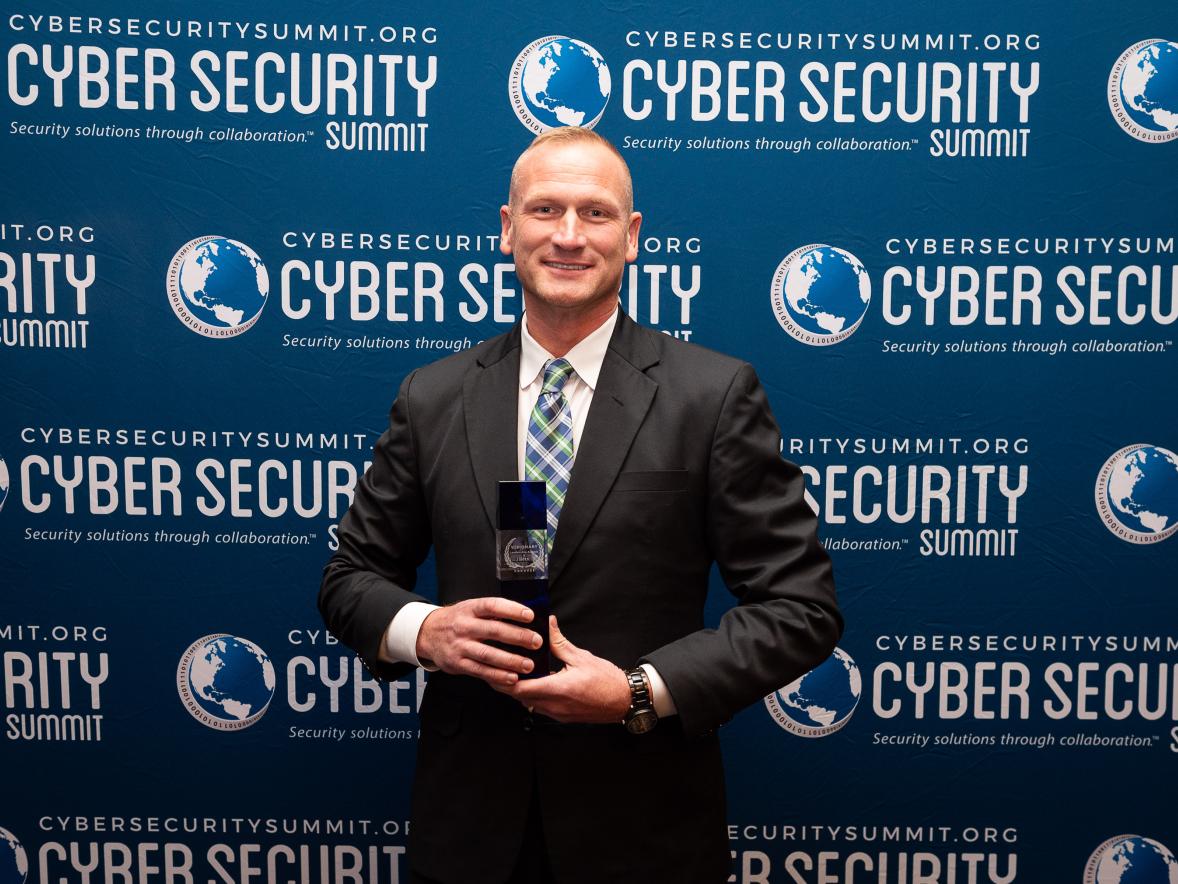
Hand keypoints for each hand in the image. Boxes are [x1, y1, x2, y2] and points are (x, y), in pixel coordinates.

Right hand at [416, 598, 541, 687]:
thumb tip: (525, 616)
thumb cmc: (458, 620)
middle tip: (536, 642)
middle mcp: (464, 626)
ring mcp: (460, 646)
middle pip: (494, 630)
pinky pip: (480, 671)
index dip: (512, 610)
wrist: (428, 633)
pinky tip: (512, 678)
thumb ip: (493, 613)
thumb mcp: (471, 609)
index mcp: (470, 609)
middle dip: (518, 637)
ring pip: (488, 654)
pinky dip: (497, 676)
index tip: (530, 615)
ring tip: (528, 665)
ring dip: (510, 660)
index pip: (492, 606)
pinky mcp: (457, 663)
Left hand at [505, 615, 631, 722]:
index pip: (520, 688)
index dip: (504, 679)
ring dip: (520, 690)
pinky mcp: (562, 717)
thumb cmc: (607, 680)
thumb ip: (559, 642)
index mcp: (558, 689)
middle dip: (508, 683)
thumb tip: (548, 624)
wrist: (624, 701)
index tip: (498, 666)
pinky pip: (539, 707)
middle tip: (501, 666)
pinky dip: (532, 696)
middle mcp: (554, 706)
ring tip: (515, 672)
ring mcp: (557, 714)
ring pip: (528, 703)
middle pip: (520, 697)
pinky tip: (534, 683)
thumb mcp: (581, 657)